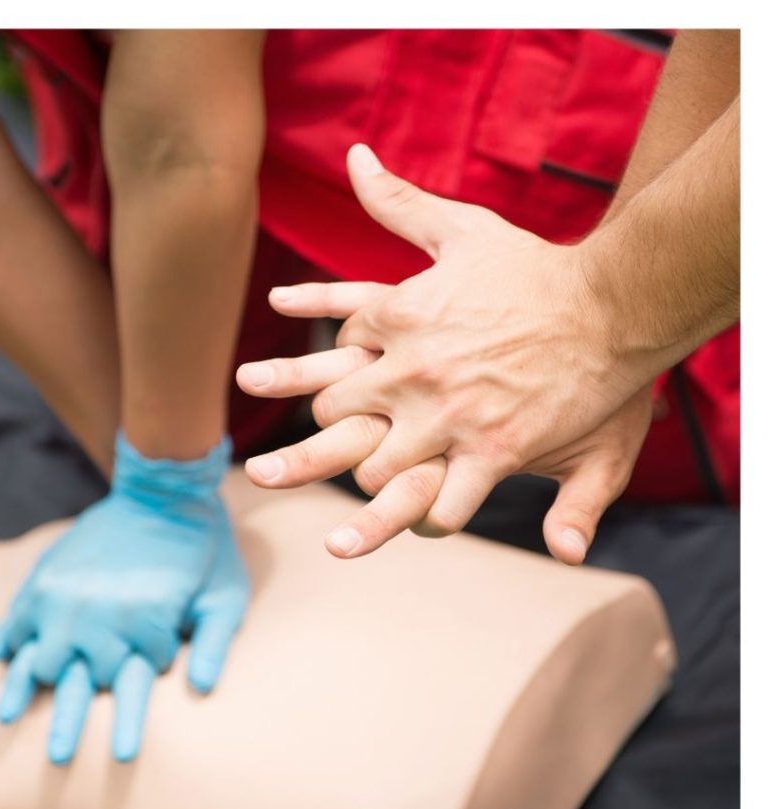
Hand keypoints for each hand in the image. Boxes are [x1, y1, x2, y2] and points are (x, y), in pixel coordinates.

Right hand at [0, 432, 247, 763]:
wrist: (164, 492)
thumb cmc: (204, 550)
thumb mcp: (226, 596)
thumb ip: (216, 643)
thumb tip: (202, 689)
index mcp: (144, 624)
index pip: (134, 683)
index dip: (133, 704)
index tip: (127, 736)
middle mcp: (98, 616)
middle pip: (79, 683)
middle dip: (71, 718)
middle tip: (57, 758)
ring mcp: (65, 598)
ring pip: (37, 660)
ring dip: (25, 690)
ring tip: (6, 720)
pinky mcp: (47, 579)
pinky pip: (15, 618)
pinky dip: (4, 642)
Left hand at [238, 144, 652, 557]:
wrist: (611, 303)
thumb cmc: (537, 268)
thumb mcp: (462, 227)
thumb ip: (400, 203)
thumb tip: (355, 158)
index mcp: (397, 318)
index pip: (333, 353)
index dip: (333, 371)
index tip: (344, 384)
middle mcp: (410, 369)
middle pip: (335, 414)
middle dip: (333, 433)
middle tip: (326, 450)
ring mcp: (447, 414)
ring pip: (376, 470)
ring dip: (376, 484)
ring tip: (374, 501)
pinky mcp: (493, 450)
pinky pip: (444, 506)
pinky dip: (434, 520)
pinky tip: (432, 520)